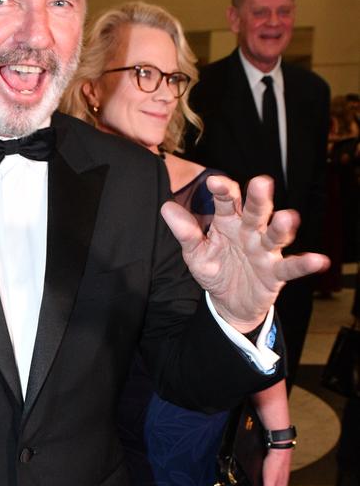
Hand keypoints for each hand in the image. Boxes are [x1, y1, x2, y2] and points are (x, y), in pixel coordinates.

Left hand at [161, 174, 328, 330]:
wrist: (228, 303)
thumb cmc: (215, 270)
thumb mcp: (196, 254)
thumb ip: (185, 232)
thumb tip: (166, 207)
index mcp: (228, 222)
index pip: (226, 201)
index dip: (223, 190)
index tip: (215, 182)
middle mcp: (250, 231)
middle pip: (255, 211)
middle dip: (259, 198)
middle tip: (261, 182)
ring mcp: (265, 251)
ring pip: (275, 235)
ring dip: (282, 226)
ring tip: (288, 217)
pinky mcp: (276, 272)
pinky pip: (292, 267)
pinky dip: (306, 263)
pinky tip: (319, 260)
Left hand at [263, 447, 291, 485]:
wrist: (279, 446)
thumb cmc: (275, 462)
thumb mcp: (269, 480)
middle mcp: (282, 484)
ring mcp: (280, 476)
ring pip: (271, 484)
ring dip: (264, 484)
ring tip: (256, 481)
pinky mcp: (278, 469)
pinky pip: (271, 476)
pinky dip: (265, 476)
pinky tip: (261, 473)